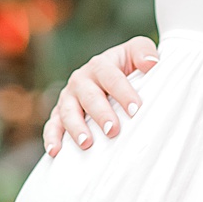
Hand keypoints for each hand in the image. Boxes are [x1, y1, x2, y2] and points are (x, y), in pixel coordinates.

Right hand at [44, 37, 160, 155]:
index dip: (123, 93)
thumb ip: (144, 52)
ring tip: (87, 143)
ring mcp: (68, 96)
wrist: (109, 69)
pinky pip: (52, 124)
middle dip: (101, 114)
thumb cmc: (126, 63)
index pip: (112, 78)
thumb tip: (151, 64)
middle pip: (90, 97)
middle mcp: (81, 79)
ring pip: (69, 112)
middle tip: (113, 130)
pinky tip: (55, 151)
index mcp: (100, 65)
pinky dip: (52, 137)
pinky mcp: (59, 112)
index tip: (135, 109)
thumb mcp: (136, 50)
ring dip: (76, 128)